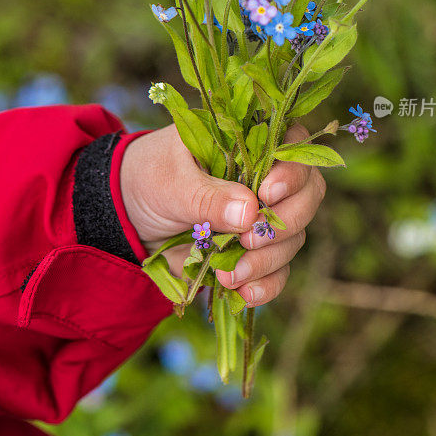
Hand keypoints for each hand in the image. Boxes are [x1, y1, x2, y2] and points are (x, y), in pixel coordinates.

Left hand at [120, 123, 325, 305]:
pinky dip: (266, 285)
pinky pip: (277, 271)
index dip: (292, 172)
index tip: (267, 193)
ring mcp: (263, 217)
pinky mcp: (253, 252)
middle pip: (308, 196)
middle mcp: (268, 178)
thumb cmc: (150, 177)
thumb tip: (249, 212)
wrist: (127, 216)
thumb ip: (207, 196)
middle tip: (247, 237)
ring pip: (294, 237)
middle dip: (284, 223)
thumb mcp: (170, 181)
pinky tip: (244, 293)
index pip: (294, 148)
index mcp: (251, 143)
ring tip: (230, 273)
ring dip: (268, 260)